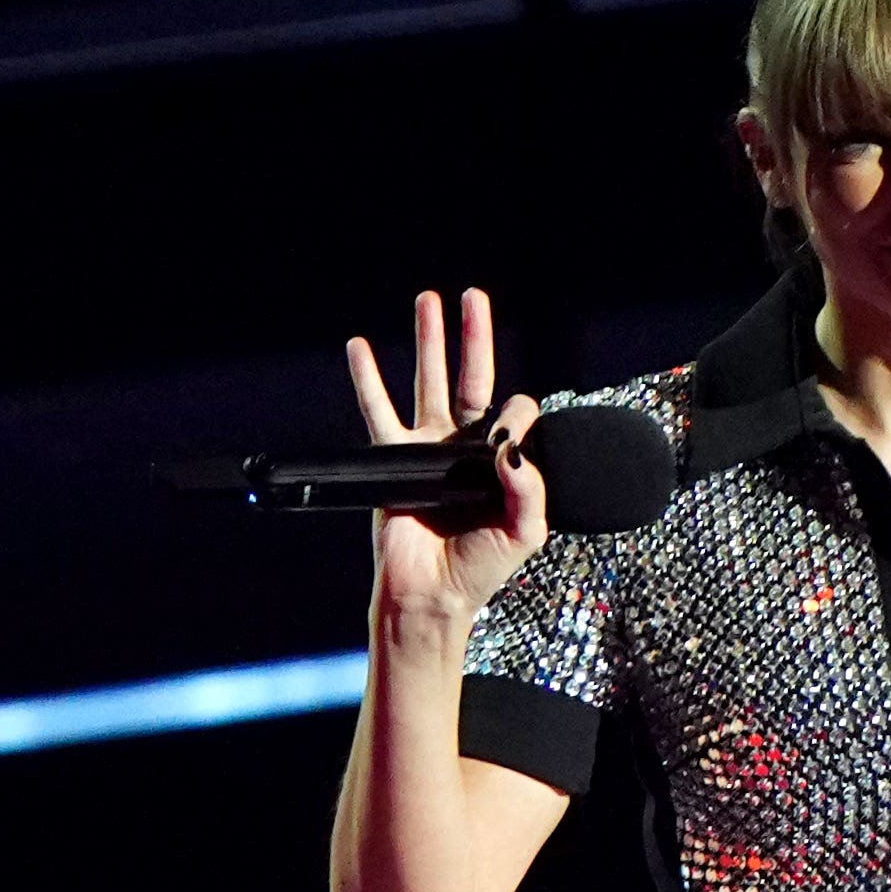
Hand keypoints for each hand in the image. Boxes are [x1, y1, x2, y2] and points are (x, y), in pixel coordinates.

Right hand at [350, 287, 544, 633]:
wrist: (433, 595)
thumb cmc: (480, 569)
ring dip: (428, 340)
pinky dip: (367, 378)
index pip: (514, 415)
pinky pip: (379, 411)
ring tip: (428, 300)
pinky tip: (361, 347)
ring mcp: (428, 450)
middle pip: (472, 378)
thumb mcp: (525, 530)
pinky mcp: (395, 460)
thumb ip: (529, 485)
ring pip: (428, 382)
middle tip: (473, 296)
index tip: (508, 447)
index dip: (518, 418)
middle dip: (473, 336)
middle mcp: (464, 448)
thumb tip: (513, 441)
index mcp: (501, 462)